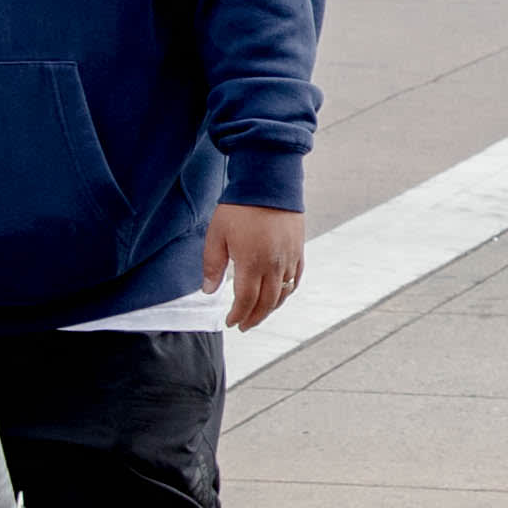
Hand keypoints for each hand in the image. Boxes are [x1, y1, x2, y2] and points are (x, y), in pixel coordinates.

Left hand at [202, 200, 307, 331]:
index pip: (246, 301)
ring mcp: (289, 258)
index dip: (238, 315)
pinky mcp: (298, 249)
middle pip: (266, 303)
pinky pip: (295, 279)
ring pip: (283, 294)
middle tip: (244, 325)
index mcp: (252, 263)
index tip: (230, 322)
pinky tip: (279, 294)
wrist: (269, 182)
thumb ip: (212, 265)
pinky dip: (287, 291)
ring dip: (270, 308)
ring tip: (259, 314)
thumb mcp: (217, 235)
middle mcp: (274, 265)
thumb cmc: (239, 207)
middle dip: (254, 318)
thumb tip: (209, 290)